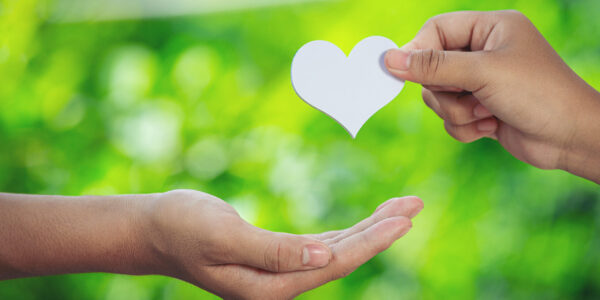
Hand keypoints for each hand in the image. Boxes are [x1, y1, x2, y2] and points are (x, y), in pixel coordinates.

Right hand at [143, 189, 422, 298]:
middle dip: (381, 232)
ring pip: (337, 251)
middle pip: (344, 257)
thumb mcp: (224, 236)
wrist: (155, 229)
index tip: (404, 218)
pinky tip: (364, 224)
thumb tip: (325, 259)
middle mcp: (281, 284)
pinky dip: (346, 232)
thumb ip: (273, 251)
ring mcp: (280, 272)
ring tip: (400, 209)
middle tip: (414, 205)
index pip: (336, 263)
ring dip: (368, 230)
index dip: (372, 241)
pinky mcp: (275, 256)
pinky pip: (321, 246)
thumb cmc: (182, 228)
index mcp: (272, 285)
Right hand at [384, 10, 599, 182]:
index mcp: (489, 28)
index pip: (436, 30)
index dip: (418, 51)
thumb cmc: (538, 94)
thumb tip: (390, 59)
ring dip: (457, 112)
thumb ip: (434, 66)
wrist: (571, 138)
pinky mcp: (481, 109)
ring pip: (439, 97)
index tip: (401, 73)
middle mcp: (484, 52)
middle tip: (468, 96)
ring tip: (487, 114)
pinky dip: (465, 127)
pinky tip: (491, 127)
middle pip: (432, 67)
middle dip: (446, 91)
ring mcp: (482, 82)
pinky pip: (450, 118)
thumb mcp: (482, 73)